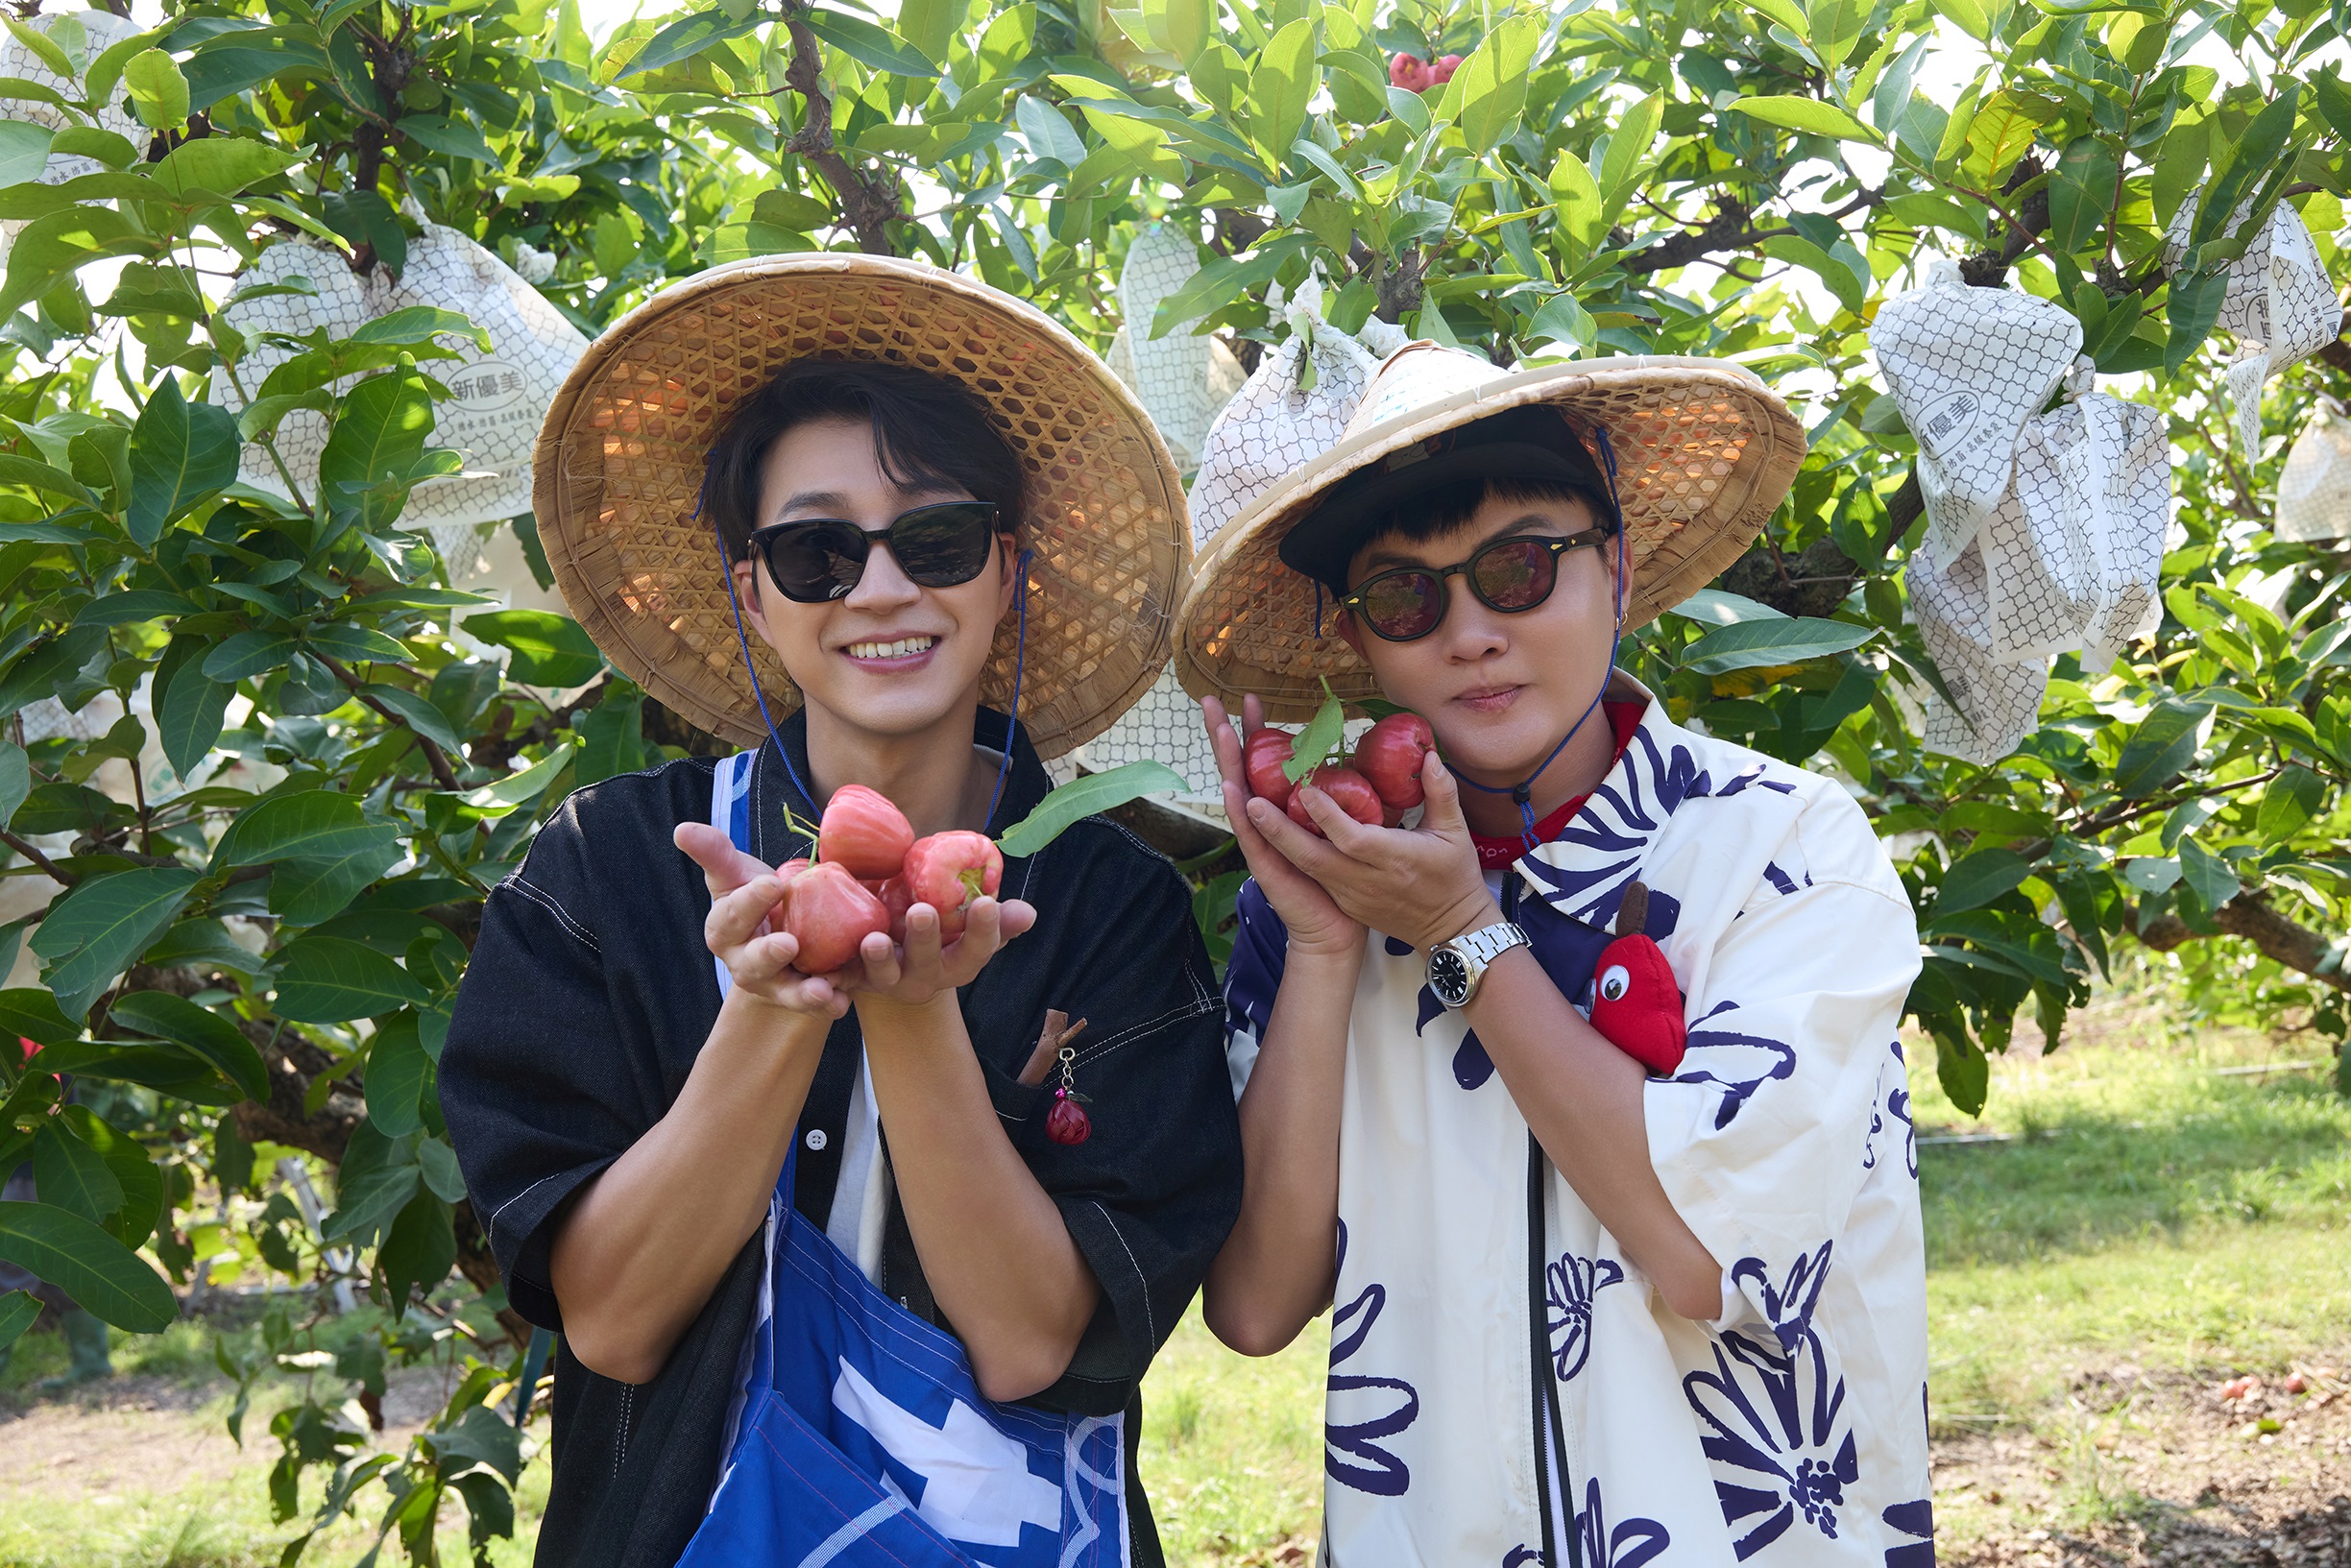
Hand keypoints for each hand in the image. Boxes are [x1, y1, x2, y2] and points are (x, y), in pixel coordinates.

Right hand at [674, 821, 848, 1016]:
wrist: (785, 934)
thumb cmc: (757, 899)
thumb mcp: (737, 873)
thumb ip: (715, 853)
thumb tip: (681, 830)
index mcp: (724, 930)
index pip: (732, 916)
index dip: (750, 901)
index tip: (772, 883)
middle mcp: (745, 964)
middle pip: (754, 963)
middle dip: (769, 955)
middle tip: (789, 944)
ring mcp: (775, 986)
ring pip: (787, 992)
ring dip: (804, 993)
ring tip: (823, 988)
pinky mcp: (804, 998)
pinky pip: (817, 1006)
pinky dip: (830, 1004)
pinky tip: (842, 1000)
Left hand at [846, 894, 1037, 1010]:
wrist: (891, 952)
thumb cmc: (938, 929)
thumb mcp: (965, 922)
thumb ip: (994, 917)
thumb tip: (1026, 913)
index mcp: (958, 963)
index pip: (977, 950)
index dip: (983, 930)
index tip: (986, 903)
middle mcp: (926, 977)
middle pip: (929, 963)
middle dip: (926, 940)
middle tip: (922, 912)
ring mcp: (889, 981)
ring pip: (884, 975)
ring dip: (879, 959)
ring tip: (873, 939)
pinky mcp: (853, 979)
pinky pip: (841, 981)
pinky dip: (831, 976)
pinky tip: (823, 967)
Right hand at [1202, 695, 1362, 957]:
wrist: (1335, 928)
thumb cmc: (1344, 877)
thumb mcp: (1349, 829)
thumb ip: (1350, 798)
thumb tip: (1367, 766)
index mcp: (1284, 809)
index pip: (1265, 763)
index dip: (1257, 732)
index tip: (1253, 699)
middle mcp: (1265, 820)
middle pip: (1241, 768)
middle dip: (1228, 734)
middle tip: (1212, 700)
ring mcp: (1260, 841)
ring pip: (1238, 793)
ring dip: (1227, 762)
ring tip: (1218, 731)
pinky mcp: (1263, 864)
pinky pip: (1248, 833)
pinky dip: (1238, 809)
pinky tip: (1231, 785)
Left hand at [1237, 746, 1498, 952]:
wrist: (1451, 930)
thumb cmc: (1455, 877)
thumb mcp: (1456, 833)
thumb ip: (1441, 793)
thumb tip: (1429, 756)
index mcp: (1394, 859)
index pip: (1353, 838)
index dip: (1328, 817)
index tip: (1305, 790)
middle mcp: (1366, 880)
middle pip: (1315, 856)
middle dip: (1280, 831)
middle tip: (1252, 803)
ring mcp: (1352, 895)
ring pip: (1308, 867)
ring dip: (1278, 841)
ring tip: (1252, 811)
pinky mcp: (1347, 902)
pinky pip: (1315, 876)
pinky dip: (1293, 855)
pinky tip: (1272, 832)